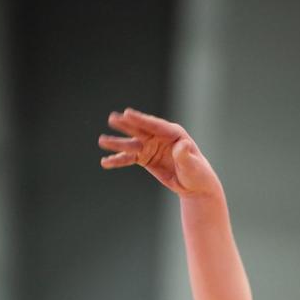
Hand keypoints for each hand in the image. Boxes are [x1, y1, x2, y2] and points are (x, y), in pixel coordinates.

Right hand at [98, 108, 222, 198]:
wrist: (194, 186)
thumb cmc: (197, 173)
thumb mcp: (193, 165)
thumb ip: (185, 155)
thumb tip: (180, 146)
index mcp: (174, 134)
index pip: (155, 125)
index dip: (141, 120)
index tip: (127, 113)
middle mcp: (160, 137)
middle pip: (140, 130)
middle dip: (126, 125)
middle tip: (113, 118)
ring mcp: (151, 147)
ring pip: (131, 144)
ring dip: (117, 143)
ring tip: (102, 141)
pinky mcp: (145, 158)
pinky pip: (129, 158)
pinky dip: (118, 160)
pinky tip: (106, 162)